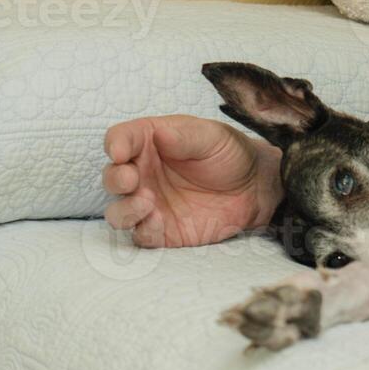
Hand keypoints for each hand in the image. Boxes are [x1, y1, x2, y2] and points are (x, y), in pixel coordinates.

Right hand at [102, 115, 281, 247]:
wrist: (255, 187)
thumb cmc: (230, 153)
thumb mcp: (212, 136)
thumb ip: (186, 136)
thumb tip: (159, 135)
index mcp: (149, 143)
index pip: (120, 139)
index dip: (115, 144)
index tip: (120, 152)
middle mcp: (142, 173)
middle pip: (112, 177)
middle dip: (115, 179)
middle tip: (131, 179)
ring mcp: (149, 203)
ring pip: (118, 212)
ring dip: (125, 209)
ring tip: (147, 202)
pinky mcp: (161, 229)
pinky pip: (142, 235)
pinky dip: (144, 230)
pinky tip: (159, 221)